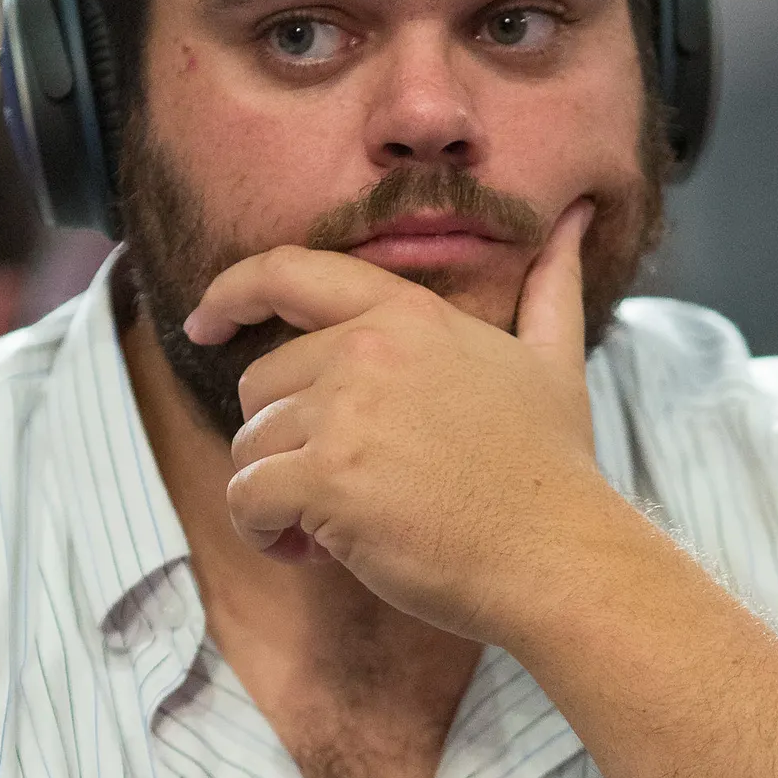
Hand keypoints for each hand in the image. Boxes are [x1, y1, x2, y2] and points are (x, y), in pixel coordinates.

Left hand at [185, 201, 607, 640]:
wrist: (557, 555)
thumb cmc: (552, 471)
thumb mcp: (555, 361)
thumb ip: (551, 288)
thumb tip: (573, 222)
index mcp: (408, 315)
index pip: (290, 272)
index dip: (231, 291)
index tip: (203, 321)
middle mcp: (367, 350)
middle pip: (260, 382)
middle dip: (282, 440)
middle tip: (339, 488)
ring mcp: (345, 412)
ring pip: (249, 446)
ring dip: (276, 493)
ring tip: (333, 528)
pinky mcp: (327, 478)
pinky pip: (246, 498)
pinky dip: (263, 532)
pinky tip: (313, 553)